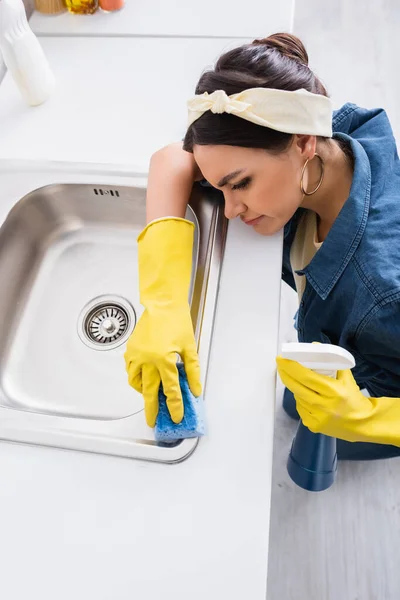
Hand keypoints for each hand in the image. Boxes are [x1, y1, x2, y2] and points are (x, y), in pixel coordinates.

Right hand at [125, 305, 200, 427]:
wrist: (162, 304)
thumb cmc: (177, 322)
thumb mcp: (190, 347)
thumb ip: (193, 371)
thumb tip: (195, 389)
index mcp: (165, 360)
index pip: (171, 391)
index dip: (175, 406)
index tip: (176, 416)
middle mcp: (148, 360)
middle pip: (149, 392)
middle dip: (152, 409)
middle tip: (152, 421)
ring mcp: (137, 355)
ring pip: (136, 382)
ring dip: (142, 392)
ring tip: (149, 396)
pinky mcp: (131, 350)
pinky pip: (130, 370)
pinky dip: (134, 378)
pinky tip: (142, 378)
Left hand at [276, 356, 372, 441]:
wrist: (363, 425)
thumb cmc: (355, 400)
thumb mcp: (347, 379)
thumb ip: (333, 362)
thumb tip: (315, 347)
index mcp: (334, 391)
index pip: (306, 377)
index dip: (291, 367)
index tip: (282, 359)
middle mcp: (324, 406)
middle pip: (296, 387)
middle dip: (285, 374)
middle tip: (281, 365)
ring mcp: (317, 418)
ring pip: (298, 397)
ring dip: (296, 387)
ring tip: (302, 382)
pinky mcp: (313, 426)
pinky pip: (301, 408)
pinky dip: (302, 400)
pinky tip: (309, 398)